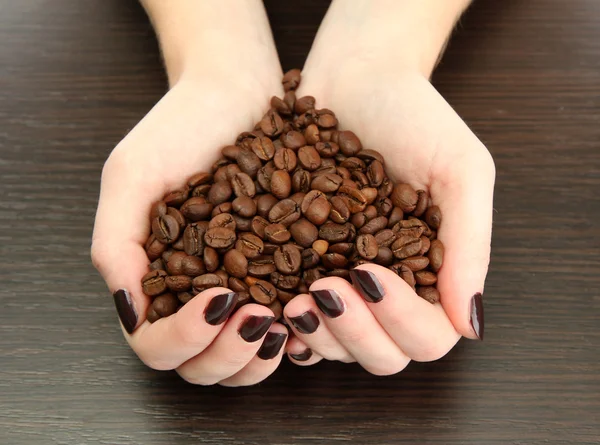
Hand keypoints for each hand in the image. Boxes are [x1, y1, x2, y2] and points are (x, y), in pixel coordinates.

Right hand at [91, 71, 292, 385]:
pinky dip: (297, 331)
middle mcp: (195, 293)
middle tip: (256, 319)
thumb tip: (130, 312)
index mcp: (153, 280)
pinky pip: (286, 323)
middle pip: (203, 367)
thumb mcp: (132, 177)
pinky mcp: (280, 272)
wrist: (236, 91)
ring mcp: (239, 287)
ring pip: (245, 359)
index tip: (216, 299)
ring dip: (262, 356)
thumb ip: (116, 244)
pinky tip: (310, 310)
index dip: (182, 339)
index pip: (156, 345)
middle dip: (227, 356)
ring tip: (284, 322)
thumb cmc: (178, 128)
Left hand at [283, 59, 494, 372]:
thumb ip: (469, 246)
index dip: (401, 320)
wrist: (356, 78)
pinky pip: (298, 321)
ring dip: (318, 334)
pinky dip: (288, 326)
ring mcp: (345, 283)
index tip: (368, 272)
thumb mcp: (461, 171)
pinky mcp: (306, 268)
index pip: (428, 335)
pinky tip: (272, 308)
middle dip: (355, 332)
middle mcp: (390, 288)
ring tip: (296, 300)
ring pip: (337, 347)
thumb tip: (472, 326)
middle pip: (382, 355)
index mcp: (433, 274)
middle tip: (326, 290)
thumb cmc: (416, 116)